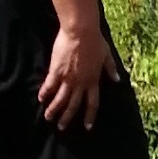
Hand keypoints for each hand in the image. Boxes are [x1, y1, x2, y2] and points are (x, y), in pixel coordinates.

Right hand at [38, 13, 117, 130]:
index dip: (90, 116)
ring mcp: (68, 78)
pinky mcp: (56, 71)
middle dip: (67, 117)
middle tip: (61, 127)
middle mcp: (80, 83)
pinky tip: (40, 99)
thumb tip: (117, 79)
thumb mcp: (106, 55)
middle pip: (74, 105)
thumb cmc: (94, 40)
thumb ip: (110, 68)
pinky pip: (49, 86)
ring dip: (54, 110)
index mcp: (93, 80)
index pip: (93, 103)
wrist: (81, 31)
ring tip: (48, 118)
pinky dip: (45, 93)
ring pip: (60, 99)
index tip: (87, 127)